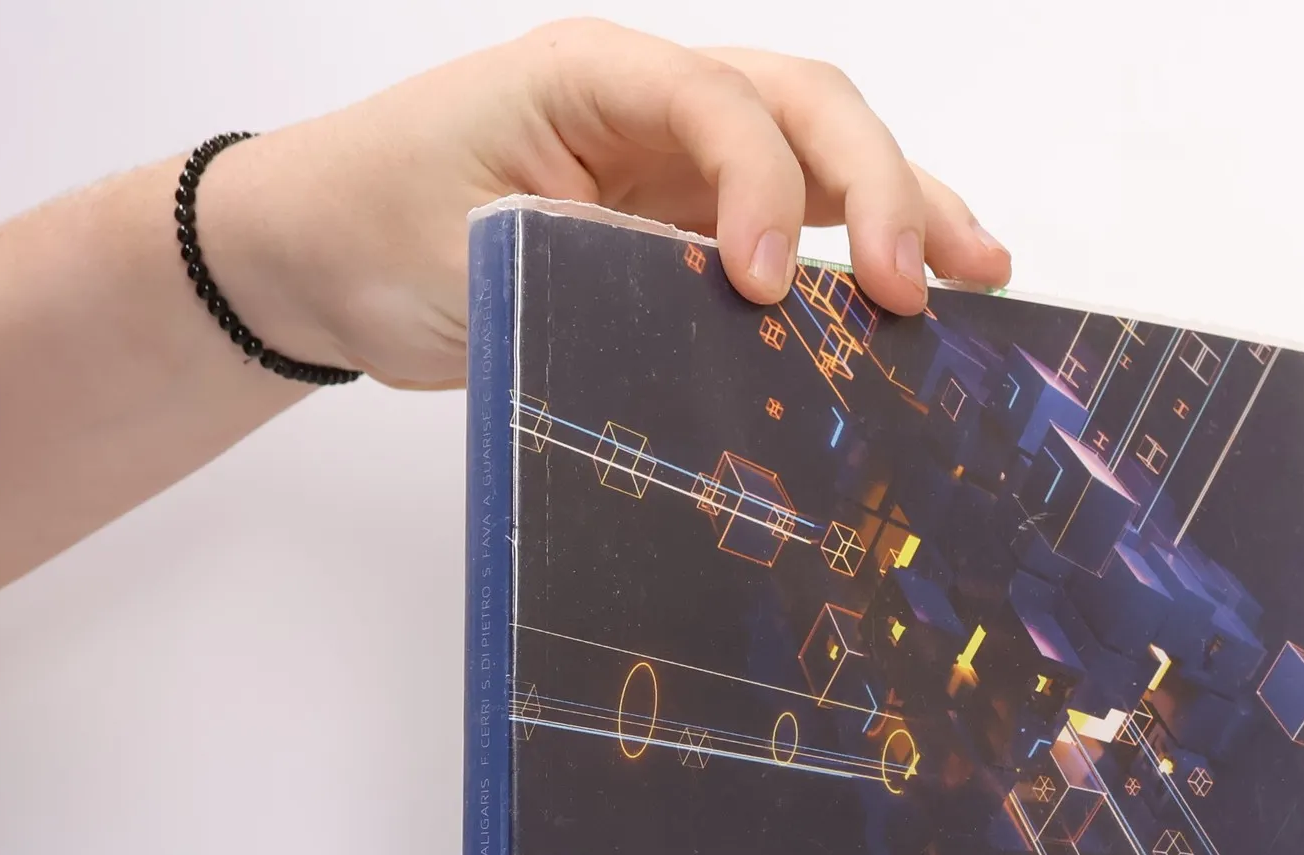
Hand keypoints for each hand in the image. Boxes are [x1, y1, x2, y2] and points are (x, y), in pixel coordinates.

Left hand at [198, 20, 1012, 388]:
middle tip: (917, 288)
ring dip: (906, 205)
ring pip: (824, 152)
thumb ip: (598, 272)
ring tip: (982, 274)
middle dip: (877, 188)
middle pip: (803, 106)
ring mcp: (678, 158)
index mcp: (588, 76)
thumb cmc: (371, 232)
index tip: (765, 290)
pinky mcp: (689, 219)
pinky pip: (799, 215)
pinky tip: (921, 288)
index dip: (759, 190)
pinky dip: (862, 247)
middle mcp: (650, 102)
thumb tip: (723, 328)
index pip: (716, 104)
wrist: (321, 255)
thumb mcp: (471, 257)